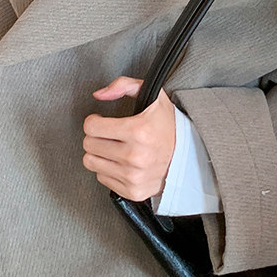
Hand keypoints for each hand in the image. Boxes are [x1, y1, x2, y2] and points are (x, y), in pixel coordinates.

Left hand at [82, 77, 175, 202]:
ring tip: (112, 148)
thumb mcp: (152, 95)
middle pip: (89, 145)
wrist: (188, 155)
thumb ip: (123, 85)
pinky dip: (107, 169)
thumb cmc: (168, 125)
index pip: (91, 127)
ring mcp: (134, 176)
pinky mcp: (133, 191)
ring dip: (98, 153)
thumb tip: (99, 94)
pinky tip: (119, 162)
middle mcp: (135, 156)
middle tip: (107, 135)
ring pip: (91, 162)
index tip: (100, 121)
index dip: (93, 121)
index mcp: (138, 131)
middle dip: (95, 137)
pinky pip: (101, 178)